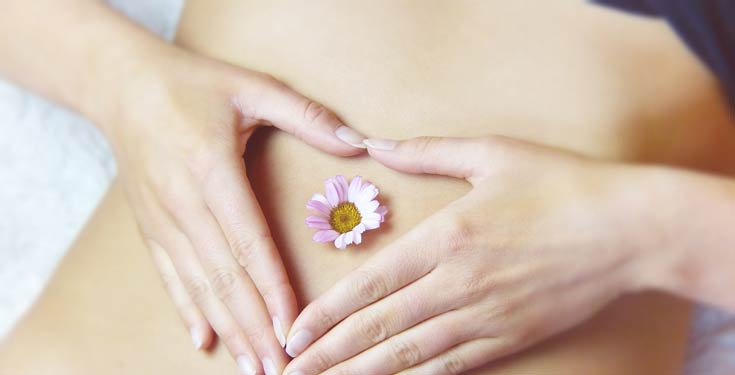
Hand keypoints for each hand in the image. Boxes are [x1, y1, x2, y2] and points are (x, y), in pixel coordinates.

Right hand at [103, 47, 366, 373]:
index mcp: (212, 171)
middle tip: (279, 366)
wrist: (121, 84)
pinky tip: (203, 340)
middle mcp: (183, 202)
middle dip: (254, 326)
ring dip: (227, 328)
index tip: (294, 328)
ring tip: (252, 364)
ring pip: (199, 284)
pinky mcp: (149, 226)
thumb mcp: (251, 87)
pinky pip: (169, 275)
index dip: (273, 289)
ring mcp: (162, 218)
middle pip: (224, 276)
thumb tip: (358, 143)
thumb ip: (306, 116)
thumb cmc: (192, 84)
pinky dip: (187, 310)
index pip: (249, 242)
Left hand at [284, 135, 655, 373]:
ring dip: (363, 373)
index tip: (295, 333)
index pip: (370, 285)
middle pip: (380, 328)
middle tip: (291, 370)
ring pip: (410, 355)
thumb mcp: (491, 153)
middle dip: (330, 354)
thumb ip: (426, 150)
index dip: (327, 314)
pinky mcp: (510, 337)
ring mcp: (486, 317)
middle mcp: (458, 284)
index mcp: (447, 237)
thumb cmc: (560, 184)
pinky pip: (453, 365)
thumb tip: (374, 142)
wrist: (628, 230)